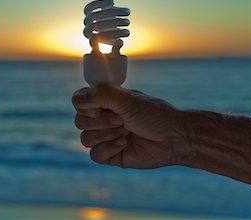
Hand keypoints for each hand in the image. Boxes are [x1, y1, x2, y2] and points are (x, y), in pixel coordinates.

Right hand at [72, 85, 187, 168]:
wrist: (172, 137)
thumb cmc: (153, 114)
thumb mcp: (126, 98)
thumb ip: (101, 94)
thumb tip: (78, 100)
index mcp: (104, 101)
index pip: (78, 101)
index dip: (86, 106)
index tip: (102, 106)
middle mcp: (102, 118)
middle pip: (79, 121)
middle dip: (102, 122)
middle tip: (122, 120)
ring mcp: (105, 137)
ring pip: (85, 139)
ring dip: (107, 135)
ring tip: (126, 131)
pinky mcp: (110, 155)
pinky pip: (94, 155)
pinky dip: (109, 149)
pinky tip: (125, 144)